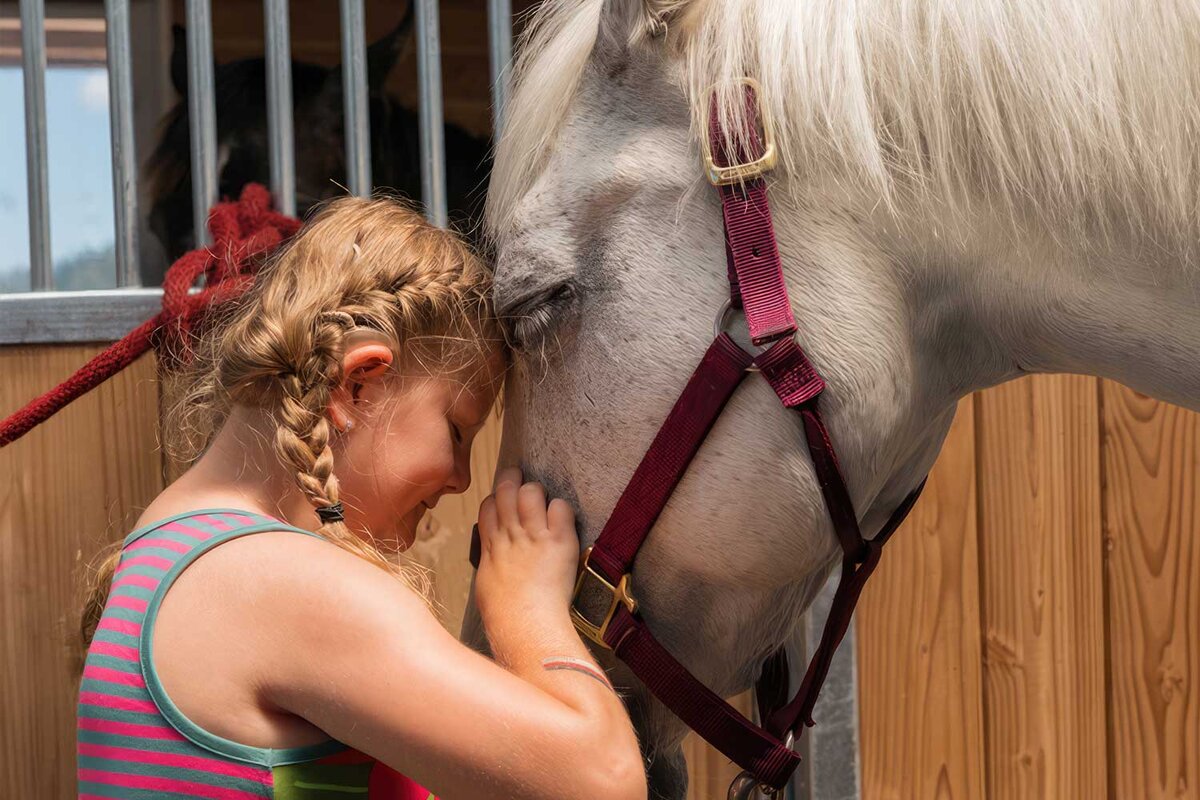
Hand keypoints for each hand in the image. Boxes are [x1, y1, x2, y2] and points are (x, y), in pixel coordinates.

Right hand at [474, 466, 579, 622]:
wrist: (525, 625)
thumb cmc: (505, 615)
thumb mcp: (487, 584)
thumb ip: (492, 564)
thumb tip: (496, 562)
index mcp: (492, 546)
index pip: (488, 505)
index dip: (497, 499)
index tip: (505, 503)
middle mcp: (511, 535)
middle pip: (506, 489)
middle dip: (514, 479)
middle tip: (523, 481)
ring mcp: (534, 536)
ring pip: (531, 492)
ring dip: (538, 492)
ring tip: (545, 502)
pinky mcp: (559, 541)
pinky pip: (560, 507)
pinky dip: (562, 509)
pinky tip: (563, 520)